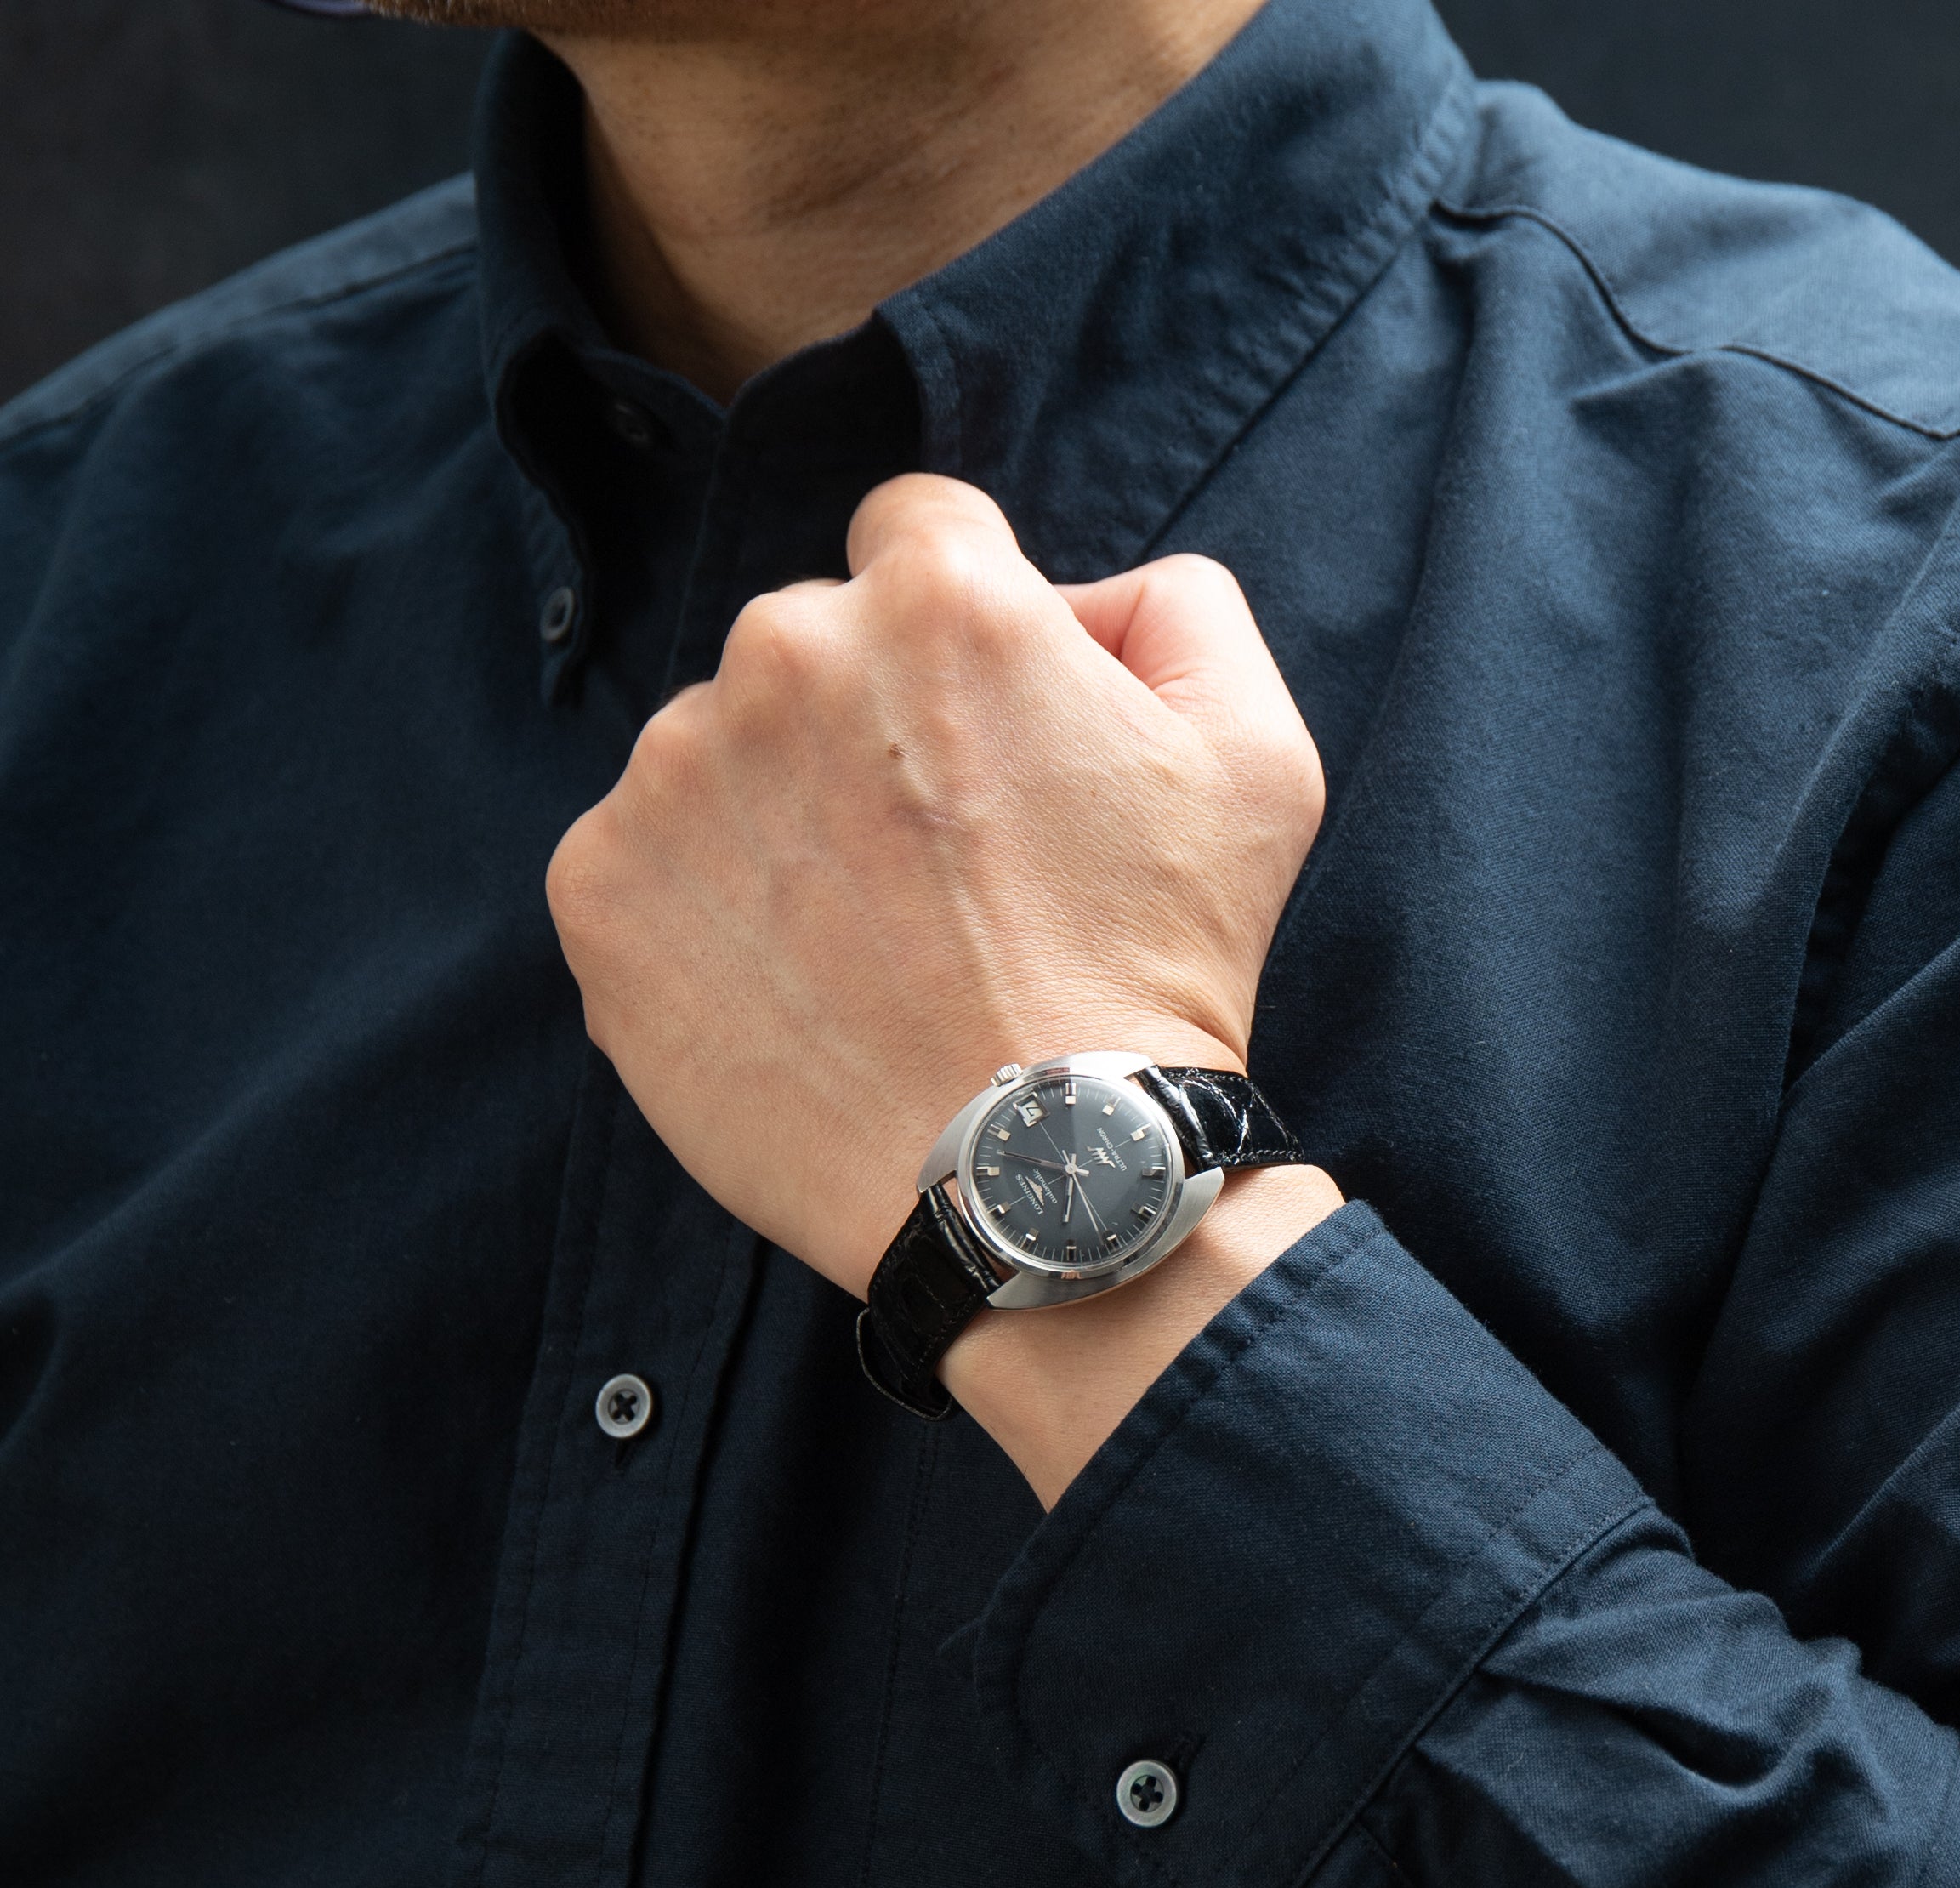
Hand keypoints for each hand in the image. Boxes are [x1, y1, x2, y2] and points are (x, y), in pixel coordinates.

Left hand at [546, 472, 1335, 1358]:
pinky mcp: (599, 891)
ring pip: (723, 755)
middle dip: (873, 729)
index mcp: (938, 598)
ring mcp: (673, 773)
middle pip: (813, 645)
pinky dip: (711, 921)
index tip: (991, 746)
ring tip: (877, 952)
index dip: (969, 638)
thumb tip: (1085, 593)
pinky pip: (647, 868)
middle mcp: (785, 651)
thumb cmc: (1160, 977)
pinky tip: (803, 996)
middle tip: (950, 877)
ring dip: (787, 823)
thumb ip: (1183, 612)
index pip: (919, 535)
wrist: (1045, 1178)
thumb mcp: (1257, 764)